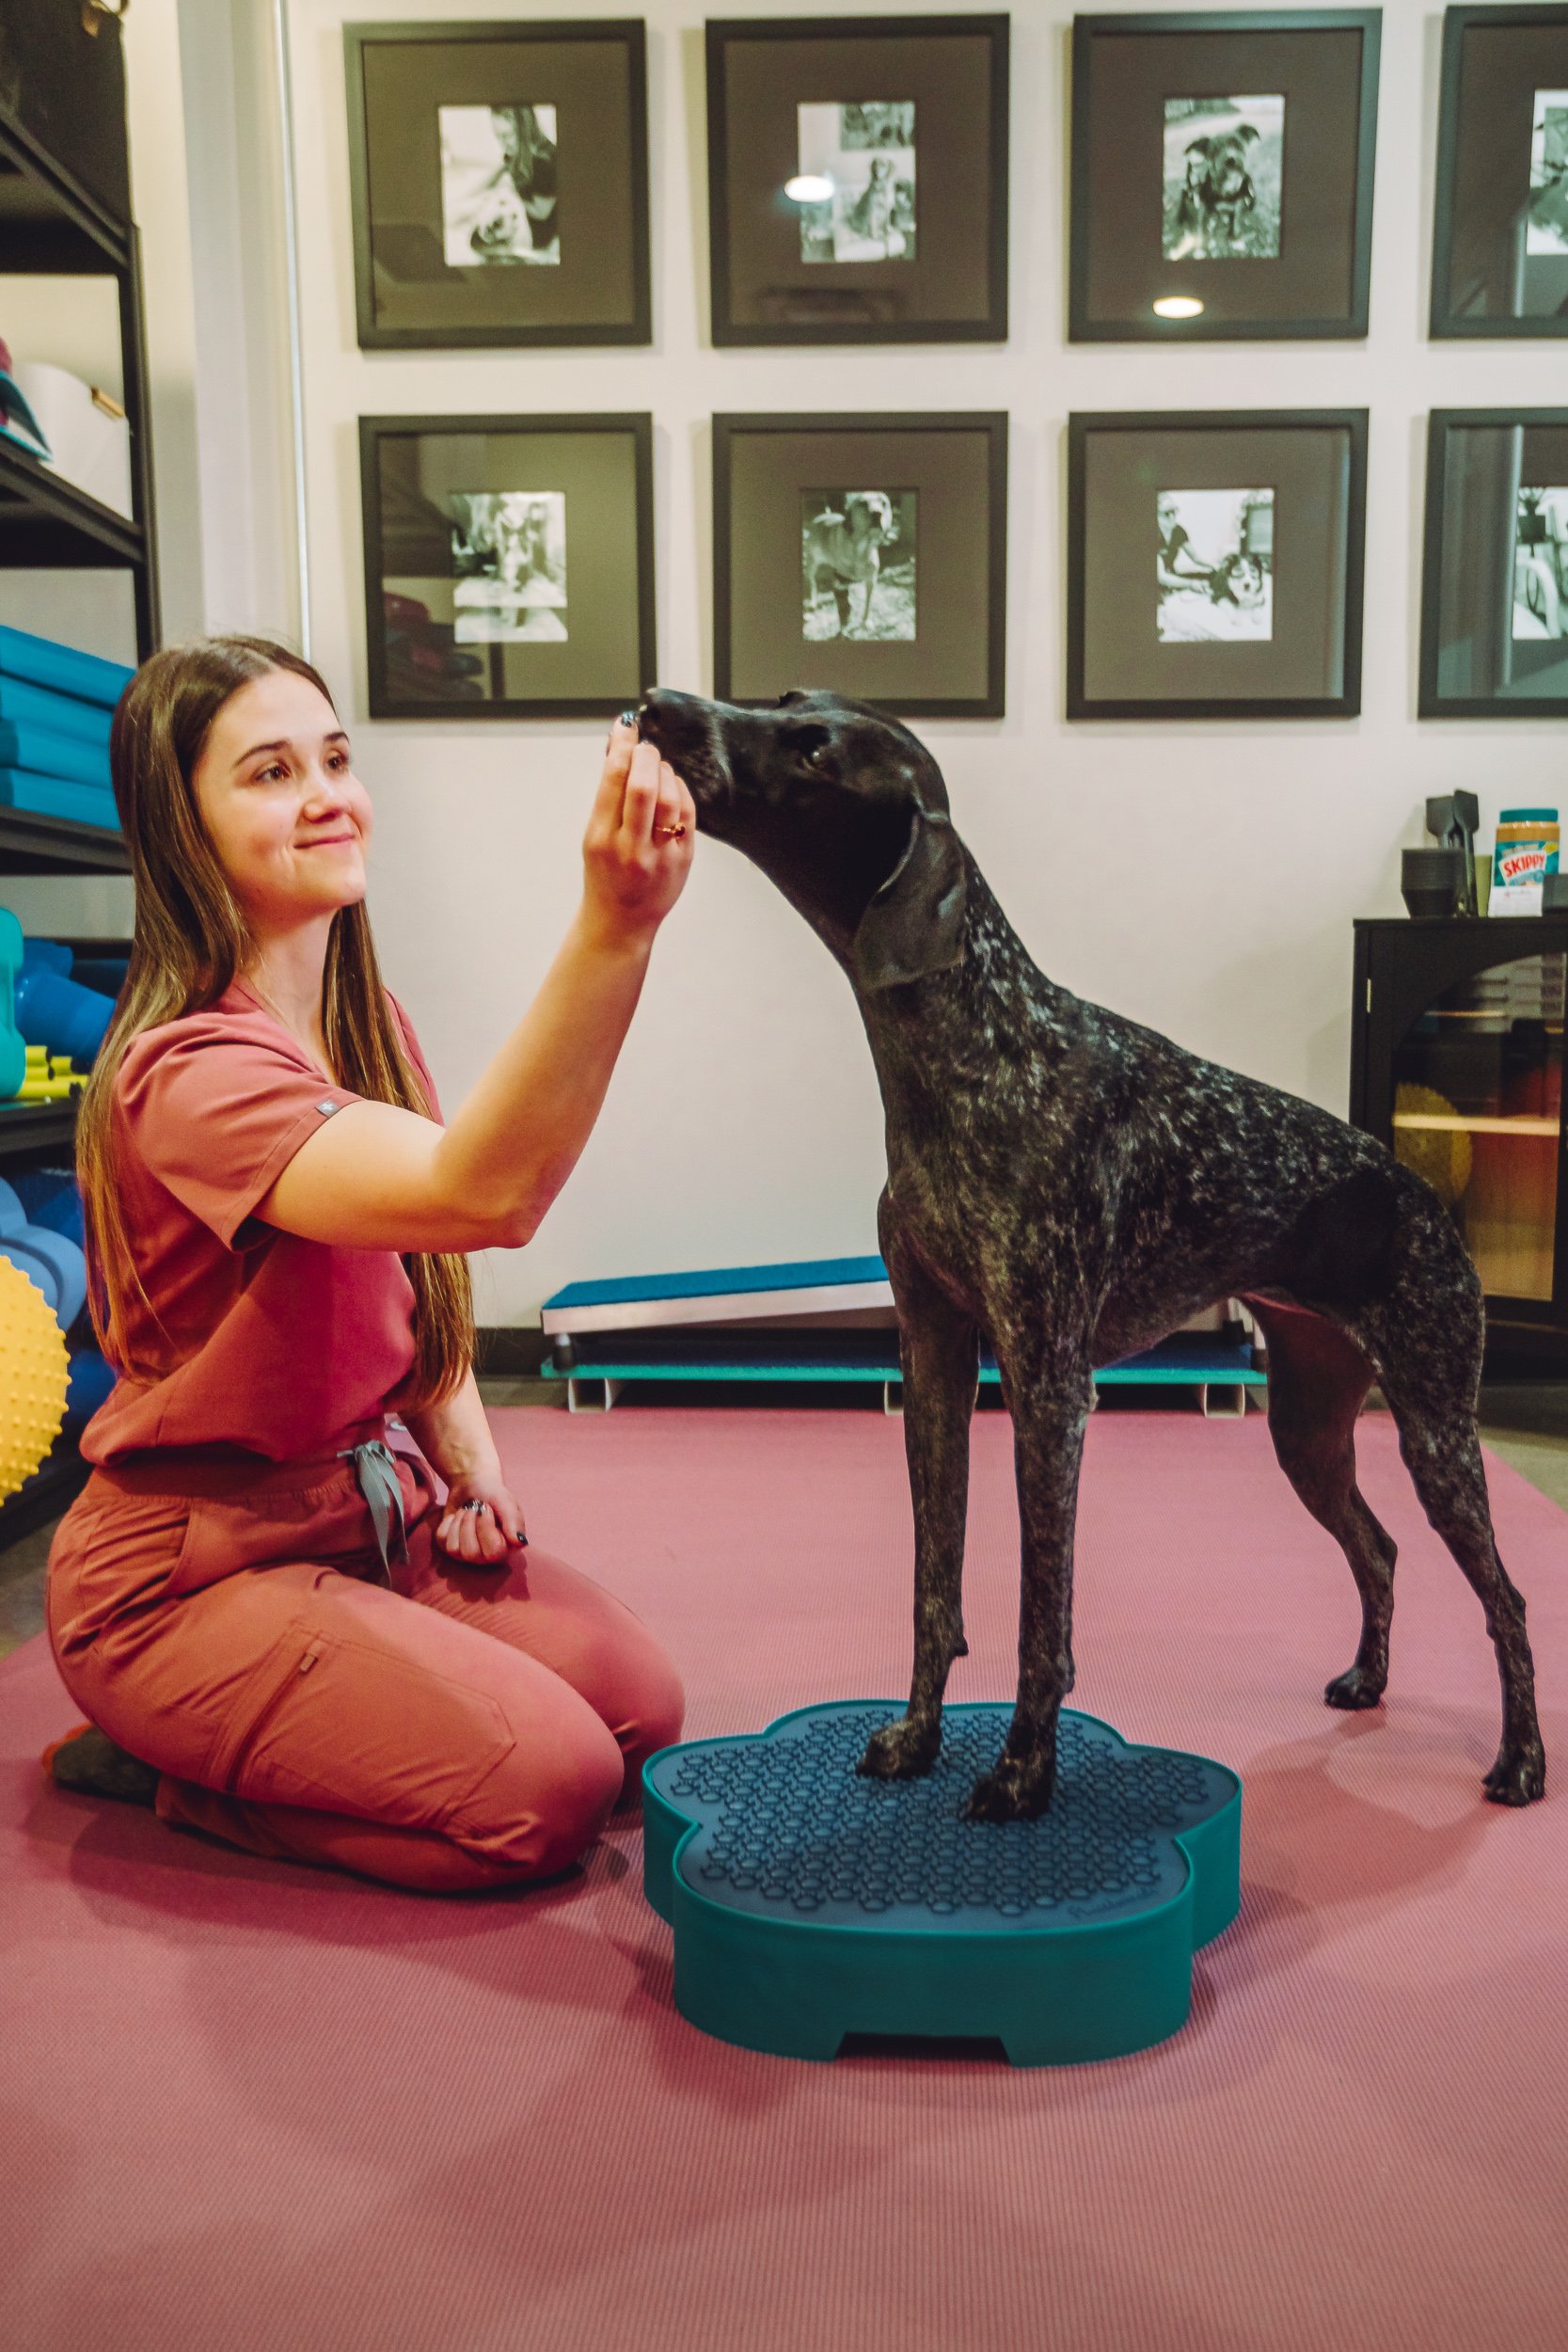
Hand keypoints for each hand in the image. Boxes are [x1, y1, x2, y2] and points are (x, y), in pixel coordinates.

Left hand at [435, 1470, 527, 1567]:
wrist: (472, 1484)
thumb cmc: (492, 1494)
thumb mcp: (506, 1502)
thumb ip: (514, 1521)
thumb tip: (519, 1543)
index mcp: (507, 1546)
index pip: (494, 1552)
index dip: (486, 1528)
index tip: (486, 1509)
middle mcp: (488, 1555)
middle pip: (471, 1553)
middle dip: (469, 1524)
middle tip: (474, 1508)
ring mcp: (468, 1553)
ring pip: (454, 1550)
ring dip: (459, 1522)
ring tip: (467, 1510)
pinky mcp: (450, 1547)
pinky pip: (442, 1541)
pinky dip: (448, 1523)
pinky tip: (457, 1516)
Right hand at [581, 716, 695, 948]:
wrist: (620, 920)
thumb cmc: (604, 875)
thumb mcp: (594, 836)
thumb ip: (608, 797)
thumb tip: (618, 751)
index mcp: (601, 838)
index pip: (613, 779)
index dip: (621, 745)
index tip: (625, 725)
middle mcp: (630, 847)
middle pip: (643, 786)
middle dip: (646, 755)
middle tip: (645, 746)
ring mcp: (660, 855)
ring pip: (670, 798)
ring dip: (665, 772)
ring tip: (656, 767)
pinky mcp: (683, 859)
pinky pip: (688, 815)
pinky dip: (681, 791)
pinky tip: (672, 786)